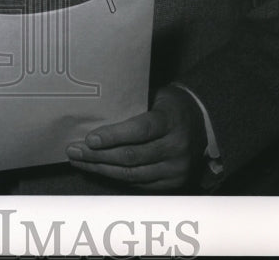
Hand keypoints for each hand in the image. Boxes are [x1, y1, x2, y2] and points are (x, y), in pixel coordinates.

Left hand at [66, 85, 206, 190]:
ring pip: (132, 174)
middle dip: (98, 155)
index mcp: (170, 121)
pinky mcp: (174, 183)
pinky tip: (98, 170)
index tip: (89, 139)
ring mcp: (176, 169)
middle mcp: (176, 148)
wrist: (204, 123)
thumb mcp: (156, 95)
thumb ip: (133, 103)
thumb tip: (95, 107)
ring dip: (101, 169)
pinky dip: (116, 177)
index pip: (139, 131)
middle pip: (131, 156)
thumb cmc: (171, 106)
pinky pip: (139, 183)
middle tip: (73, 150)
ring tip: (79, 161)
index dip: (112, 136)